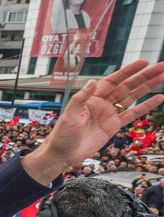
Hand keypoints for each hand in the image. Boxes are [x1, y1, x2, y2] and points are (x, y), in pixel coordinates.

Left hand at [23, 60, 163, 184]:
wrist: (63, 154)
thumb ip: (82, 98)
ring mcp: (109, 114)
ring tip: (163, 77)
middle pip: (127, 86)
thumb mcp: (70, 115)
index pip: (113, 80)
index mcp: (92, 97)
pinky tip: (159, 98)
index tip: (144, 62)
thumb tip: (93, 81)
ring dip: (148, 88)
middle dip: (144, 77)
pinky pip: (132, 114)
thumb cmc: (62, 133)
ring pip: (132, 97)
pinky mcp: (114, 126)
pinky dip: (146, 106)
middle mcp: (102, 103)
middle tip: (162, 67)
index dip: (129, 71)